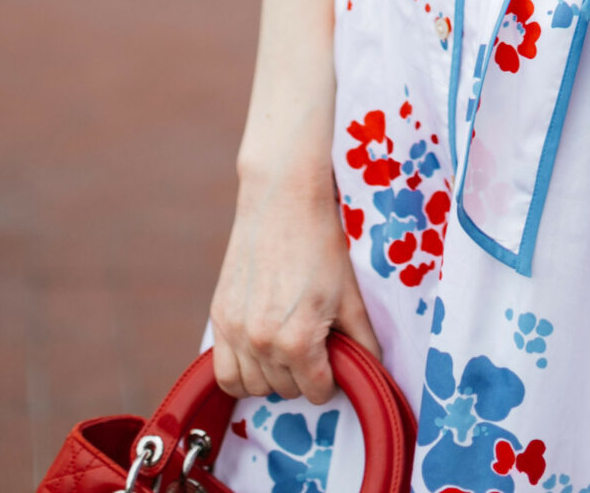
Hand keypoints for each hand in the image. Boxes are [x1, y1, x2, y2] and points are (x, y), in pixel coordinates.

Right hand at [210, 168, 382, 403]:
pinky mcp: (219, 317)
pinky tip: (259, 355)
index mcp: (298, 340)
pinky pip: (224, 374)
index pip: (317, 391)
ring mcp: (235, 331)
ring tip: (289, 348)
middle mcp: (262, 342)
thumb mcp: (350, 294)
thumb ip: (362, 341)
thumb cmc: (321, 242)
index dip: (332, 379)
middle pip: (286, 391)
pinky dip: (242, 374)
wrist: (283, 199)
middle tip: (315, 346)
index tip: (335, 361)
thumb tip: (371, 370)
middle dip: (304, 375)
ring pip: (254, 387)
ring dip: (273, 376)